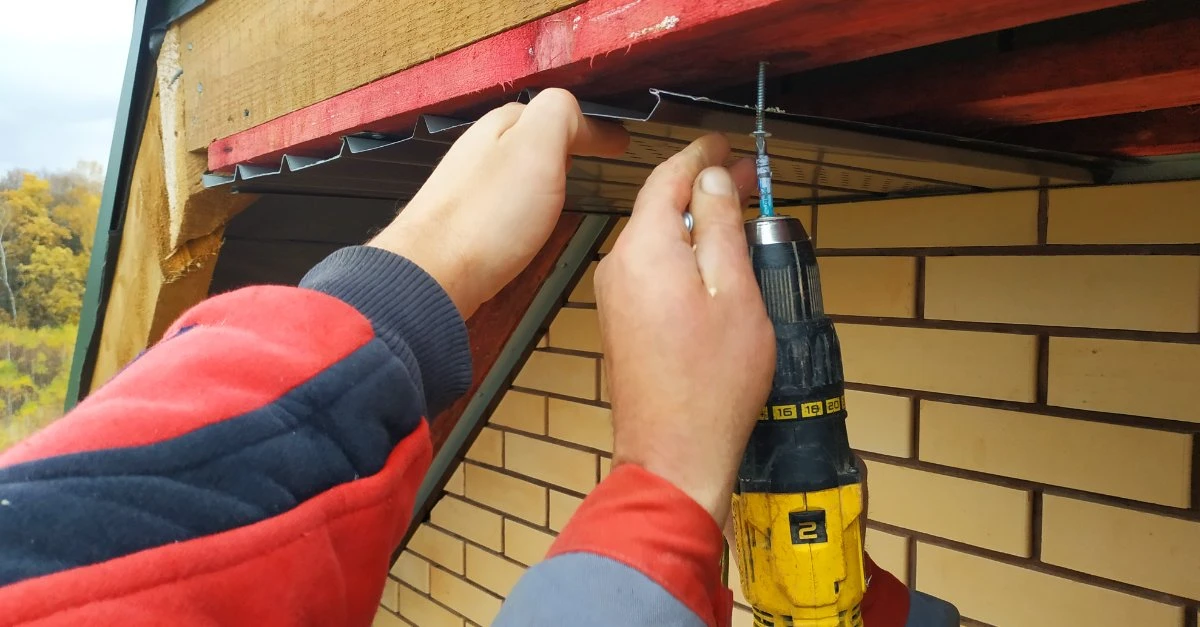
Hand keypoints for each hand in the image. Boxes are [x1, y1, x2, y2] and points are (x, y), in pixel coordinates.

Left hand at [369, 89, 628, 316]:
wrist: (432, 276)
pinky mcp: (462, 228)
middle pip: (528, 137)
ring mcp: (466, 191)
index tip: (618, 142)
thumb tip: (579, 115)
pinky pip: (501, 205)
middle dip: (562, 143)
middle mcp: (478, 153)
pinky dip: (523, 205)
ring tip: (567, 190)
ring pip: (512, 171)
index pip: (554, 111)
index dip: (591, 126)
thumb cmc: (486, 216)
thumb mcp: (537, 146)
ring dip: (541, 175)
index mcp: (499, 127)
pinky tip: (528, 226)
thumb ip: (560, 115)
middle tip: (593, 157)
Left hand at [596, 134, 774, 524]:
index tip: (729, 145)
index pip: (668, 177)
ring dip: (692, 226)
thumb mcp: (734, 291)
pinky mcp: (619, 322)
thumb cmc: (713, 380)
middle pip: (659, 207)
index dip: (702, 155)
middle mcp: (618, 265)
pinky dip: (680, 258)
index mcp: (645, 248)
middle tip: (746, 183)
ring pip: (655, 240)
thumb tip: (712, 179)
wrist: (673, 452)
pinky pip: (649, 270)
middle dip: (701, 190)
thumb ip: (720, 226)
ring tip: (736, 224)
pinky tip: (711, 269)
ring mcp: (613, 296)